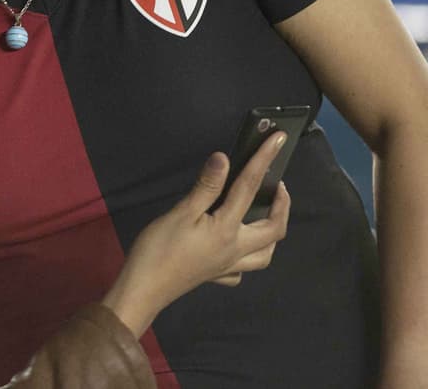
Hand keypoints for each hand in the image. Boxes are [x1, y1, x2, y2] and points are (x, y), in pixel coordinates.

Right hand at [101, 132, 291, 336]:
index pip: (250, 188)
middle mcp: (235, 250)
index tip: (278, 139)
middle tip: (278, 185)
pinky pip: (241, 271)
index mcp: (227, 229)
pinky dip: (246, 259)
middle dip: (283, 205)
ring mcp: (227, 267)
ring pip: (265, 255)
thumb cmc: (159, 249)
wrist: (144, 288)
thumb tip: (225, 158)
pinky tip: (236, 249)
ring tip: (267, 216)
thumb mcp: (181, 212)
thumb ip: (206, 186)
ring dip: (272, 234)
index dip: (265, 160)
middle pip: (274, 230)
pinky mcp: (215, 276)